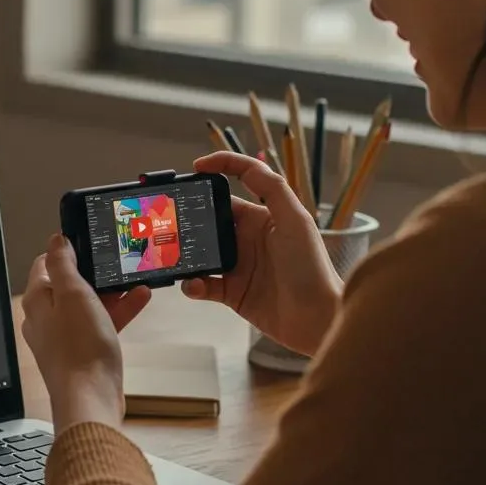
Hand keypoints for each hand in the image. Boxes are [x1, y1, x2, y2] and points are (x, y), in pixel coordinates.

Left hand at [22, 235, 149, 430]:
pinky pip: (99, 324)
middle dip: (94, 273)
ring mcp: (63, 337)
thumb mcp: (74, 294)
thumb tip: (56, 240)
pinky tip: (139, 301)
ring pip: (87, 305)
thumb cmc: (79, 349)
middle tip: (115, 262)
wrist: (90, 399)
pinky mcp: (82, 352)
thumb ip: (63, 264)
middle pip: (68, 285)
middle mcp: (45, 318)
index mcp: (38, 301)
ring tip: (134, 279)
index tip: (87, 243)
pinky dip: (116, 312)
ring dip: (111, 292)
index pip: (44, 265)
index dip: (65, 251)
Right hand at [182, 152, 341, 355]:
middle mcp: (247, 238)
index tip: (196, 167)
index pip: (236, 185)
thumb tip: (244, 165)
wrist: (316, 319)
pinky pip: (202, 284)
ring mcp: (238, 265)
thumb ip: (273, 188)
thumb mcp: (296, 220)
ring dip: (184, 252)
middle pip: (210, 218)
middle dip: (189, 216)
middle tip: (168, 216)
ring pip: (200, 251)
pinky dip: (192, 284)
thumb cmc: (311, 267)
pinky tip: (192, 285)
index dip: (218, 169)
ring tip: (171, 253)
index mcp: (263, 216)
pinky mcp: (231, 292)